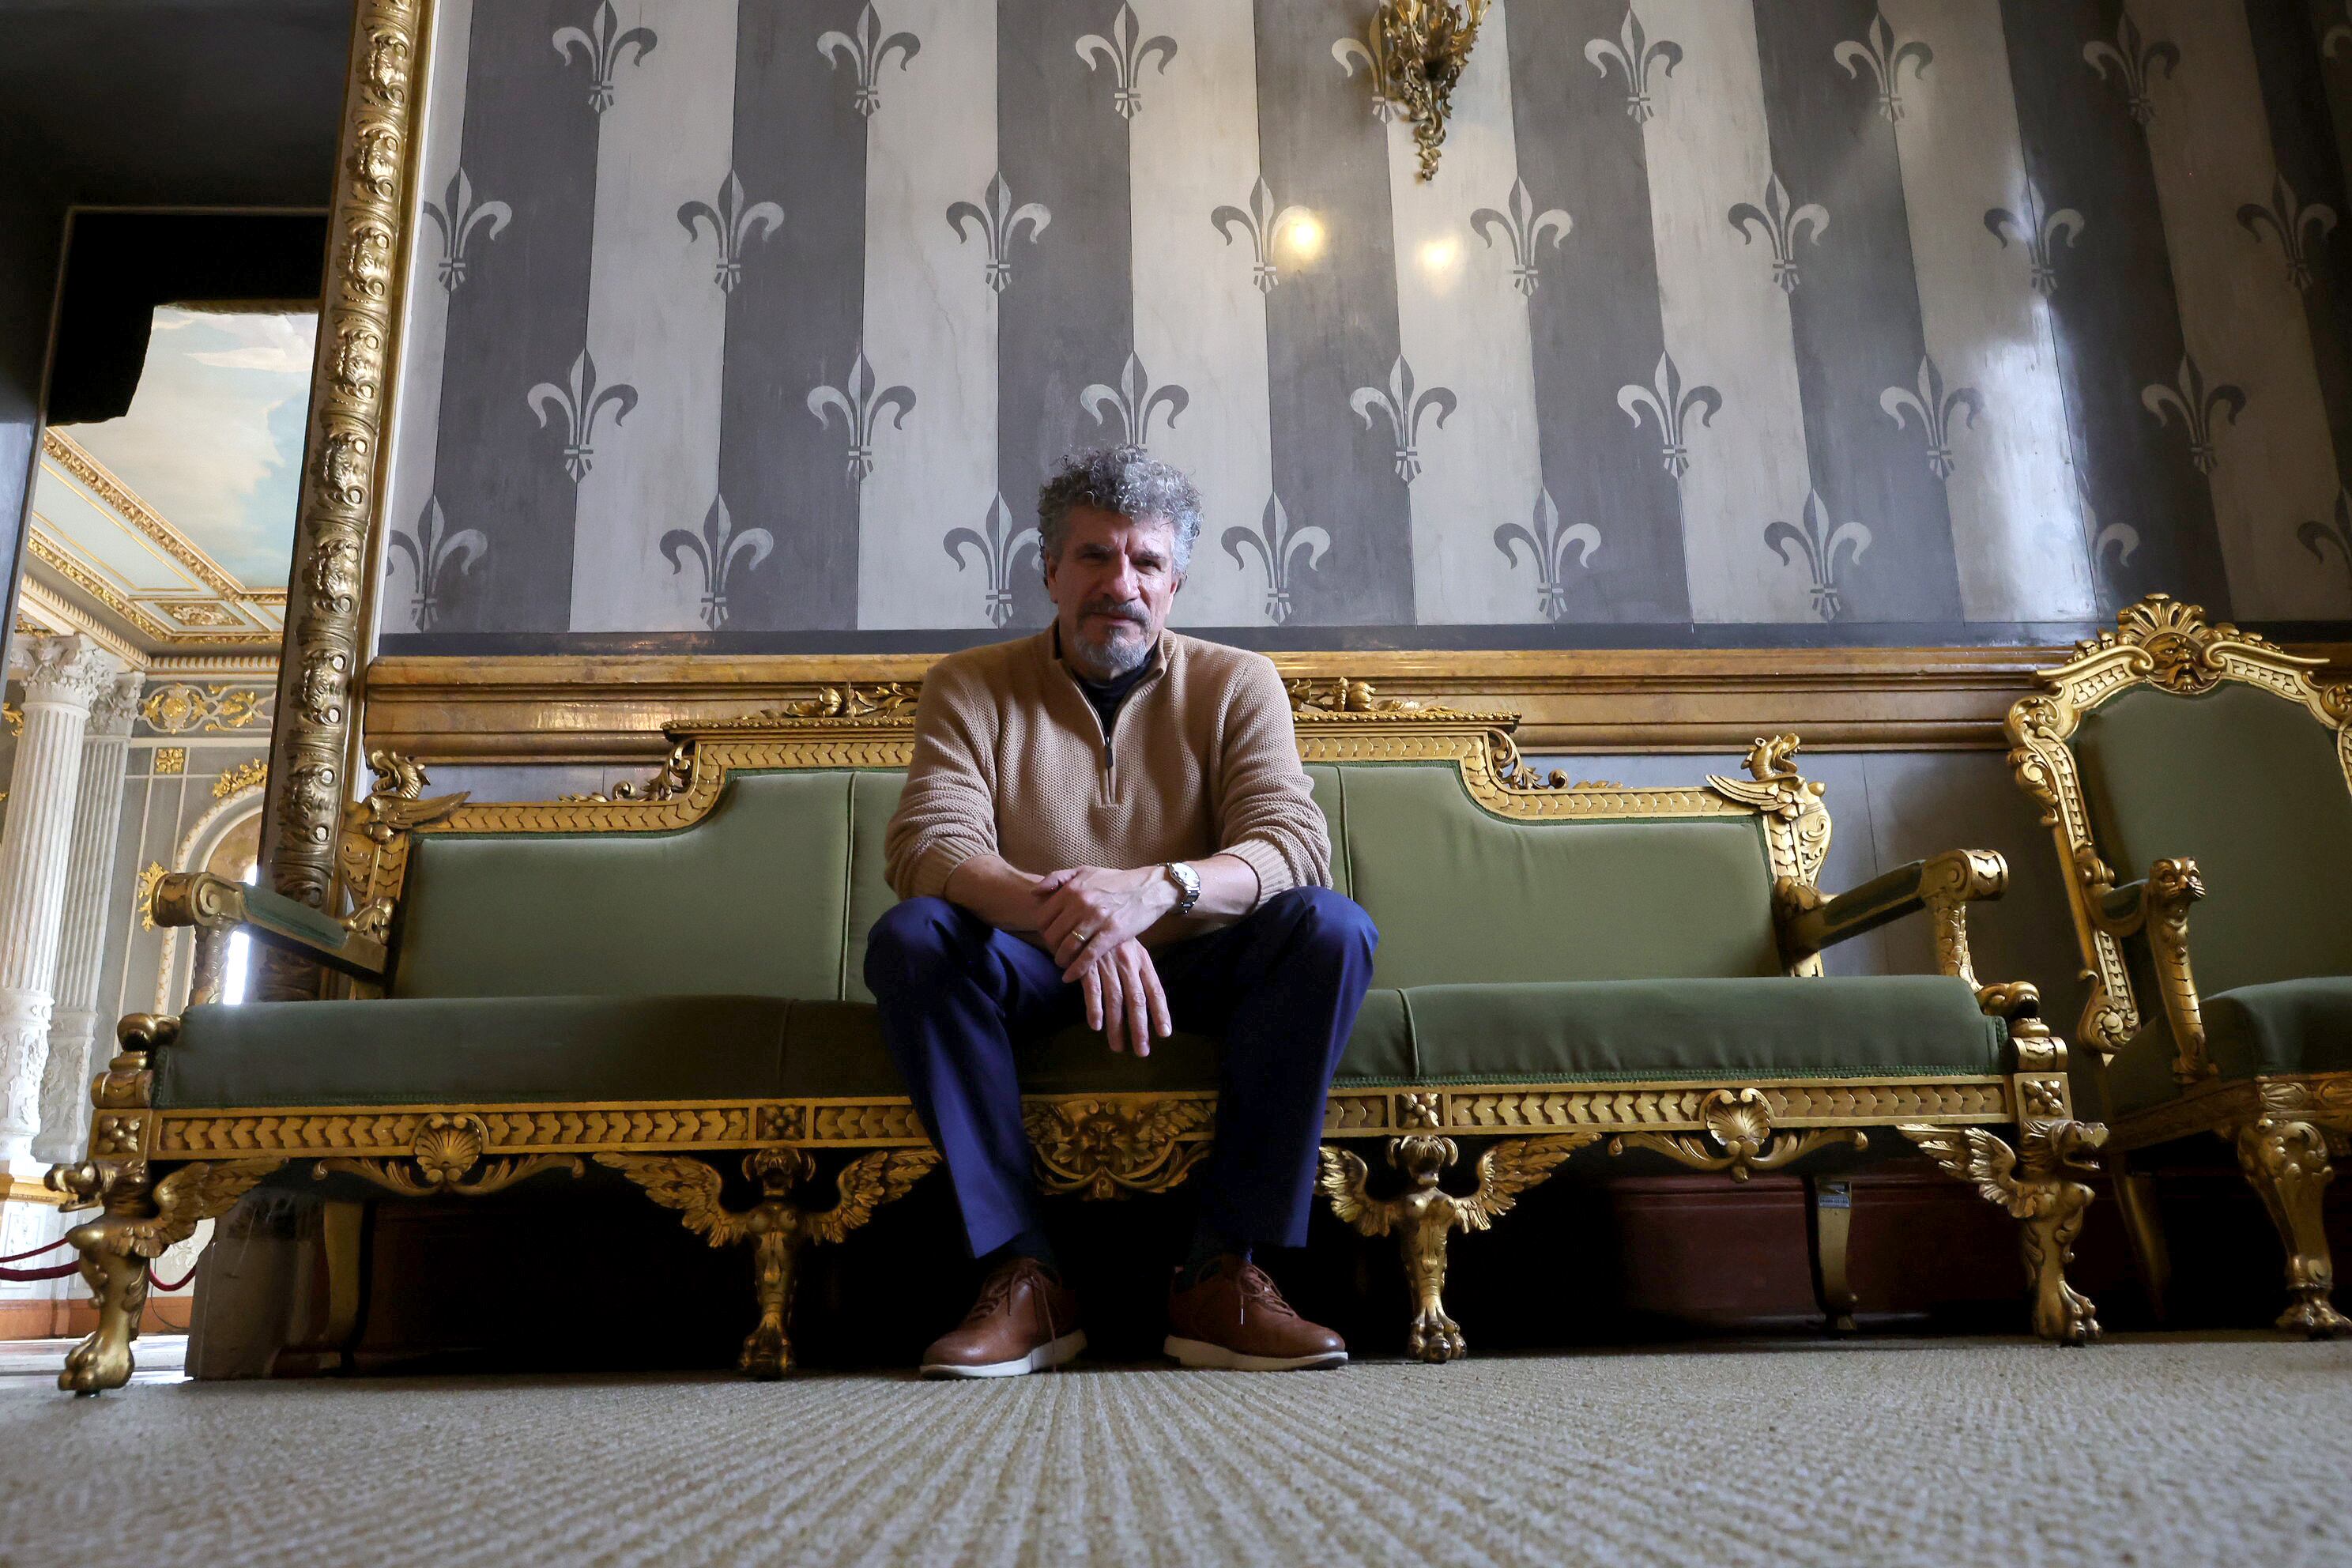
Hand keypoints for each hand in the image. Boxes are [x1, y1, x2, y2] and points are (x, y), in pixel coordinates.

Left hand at [1035, 865, 1178, 980]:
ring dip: (1061, 960)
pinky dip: (1077, 969)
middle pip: (1052, 935)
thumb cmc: (1115, 881)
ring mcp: (1096, 919)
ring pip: (1067, 947)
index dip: (1041, 930)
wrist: (1149, 888)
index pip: (1042, 917)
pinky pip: (1088, 956)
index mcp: (1071, 889)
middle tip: (1056, 951)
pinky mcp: (1112, 933)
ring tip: (1063, 963)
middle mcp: (1080, 903)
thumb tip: (1034, 892)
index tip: (1049, 936)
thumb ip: (1057, 878)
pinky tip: (1070, 977)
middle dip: (1051, 947)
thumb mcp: (1084, 871)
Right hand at [1078, 938, 1172, 1056]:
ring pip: (1116, 1000)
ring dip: (1116, 1026)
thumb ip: (1136, 969)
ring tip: (1117, 1047)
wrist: (1084, 910)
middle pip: (1137, 1000)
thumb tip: (1144, 998)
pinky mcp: (1087, 963)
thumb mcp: (1129, 946)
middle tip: (1142, 1051)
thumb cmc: (1108, 931)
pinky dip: (1094, 1008)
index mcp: (1141, 959)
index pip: (1155, 989)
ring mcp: (1108, 963)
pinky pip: (1092, 988)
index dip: (1160, 1012)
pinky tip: (1096, 1025)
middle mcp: (1128, 963)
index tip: (1164, 1033)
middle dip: (1140, 1028)